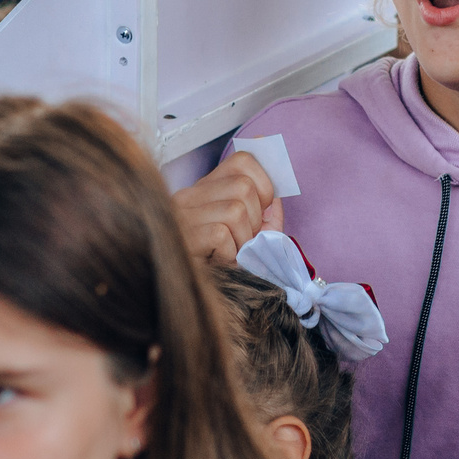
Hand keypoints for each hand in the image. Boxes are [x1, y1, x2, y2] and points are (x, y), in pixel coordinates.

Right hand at [173, 152, 281, 269]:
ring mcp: (181, 215)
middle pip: (243, 186)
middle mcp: (189, 195)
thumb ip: (266, 208)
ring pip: (235, 210)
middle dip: (256, 219)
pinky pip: (221, 234)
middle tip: (245, 240)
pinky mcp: (181, 236)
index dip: (264, 182)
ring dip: (244, 240)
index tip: (264, 207)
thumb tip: (276, 184)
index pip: (243, 160)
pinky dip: (230, 254)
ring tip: (233, 254)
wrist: (198, 299)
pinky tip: (221, 262)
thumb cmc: (226, 264)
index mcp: (206, 188)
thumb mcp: (252, 232)